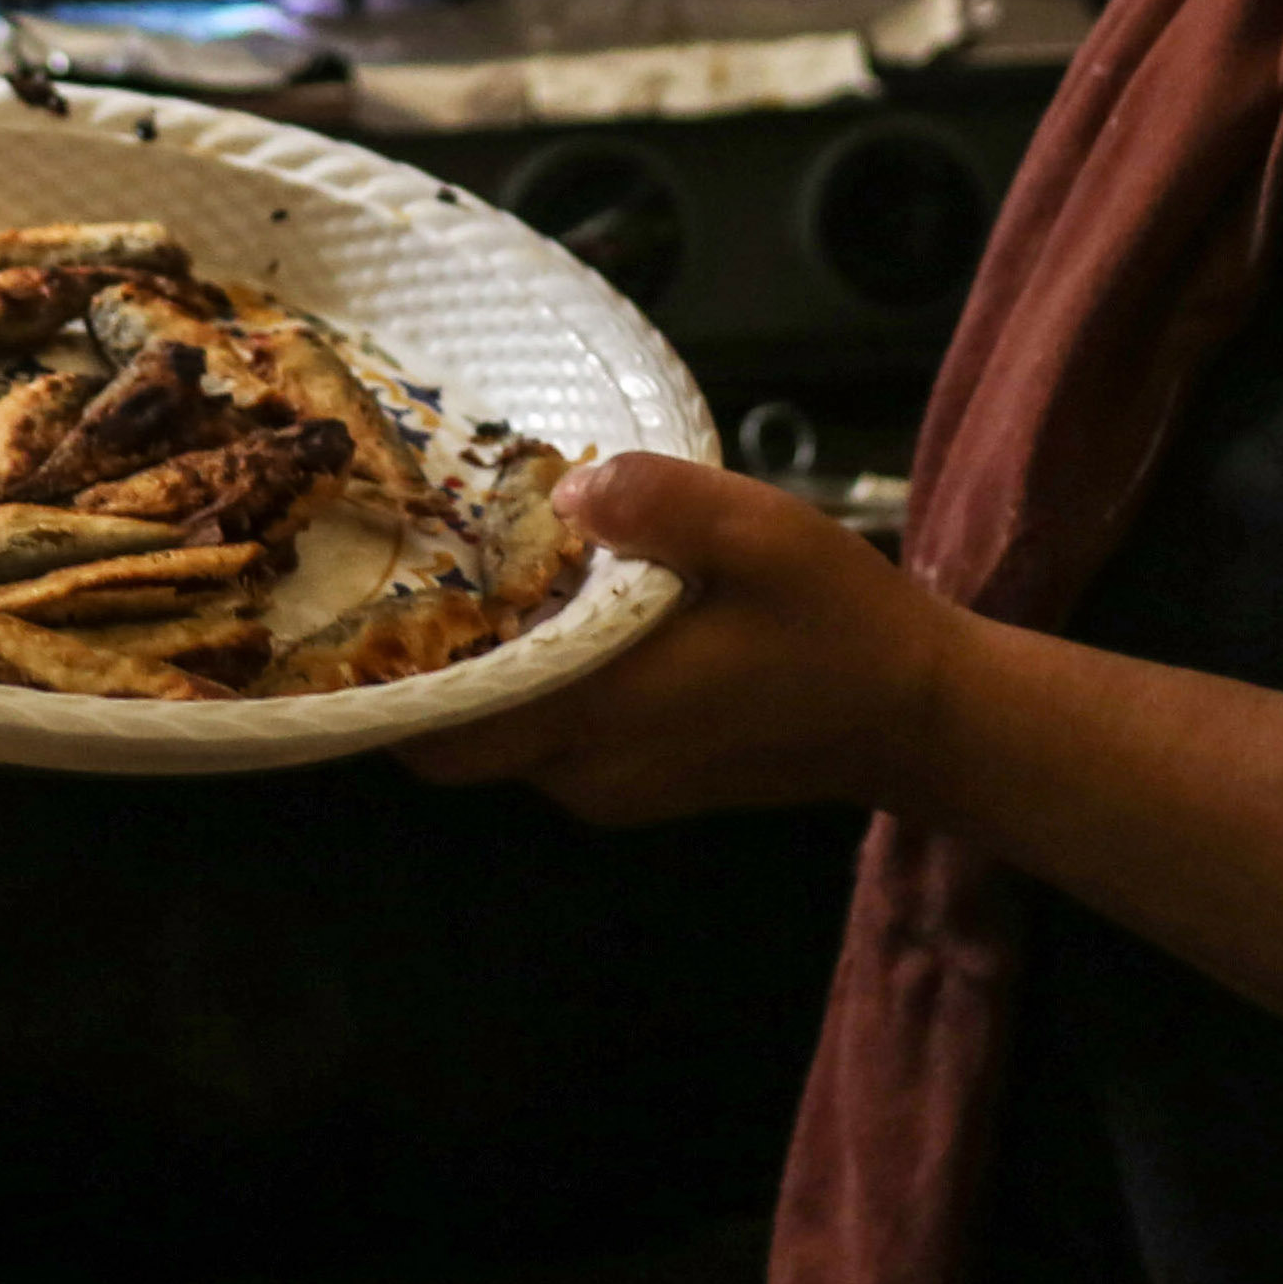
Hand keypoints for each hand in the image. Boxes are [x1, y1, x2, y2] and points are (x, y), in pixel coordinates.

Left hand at [403, 452, 950, 823]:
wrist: (918, 716)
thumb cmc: (842, 623)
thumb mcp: (765, 534)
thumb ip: (663, 506)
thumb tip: (566, 495)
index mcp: (604, 712)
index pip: (447, 732)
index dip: (392, 680)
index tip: (364, 606)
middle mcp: (589, 770)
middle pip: (458, 740)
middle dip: (427, 671)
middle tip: (418, 571)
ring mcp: (612, 789)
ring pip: (504, 741)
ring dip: (487, 676)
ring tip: (483, 579)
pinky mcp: (639, 784)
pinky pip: (550, 743)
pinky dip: (535, 691)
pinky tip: (558, 616)